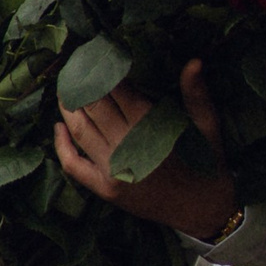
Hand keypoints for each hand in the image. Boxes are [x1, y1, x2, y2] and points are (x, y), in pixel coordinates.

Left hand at [53, 58, 243, 241]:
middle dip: (82, 83)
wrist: (203, 211)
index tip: (99, 54)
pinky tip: (58, 127)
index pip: (117, 90)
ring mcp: (112, 170)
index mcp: (150, 127)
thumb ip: (196, 93)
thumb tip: (194, 61)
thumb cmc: (206, 164)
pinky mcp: (105, 189)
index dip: (104, 70)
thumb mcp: (207, 126)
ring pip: (80, 130)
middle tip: (77, 66)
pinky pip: (74, 165)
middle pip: (93, 106)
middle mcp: (126, 146)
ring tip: (64, 88)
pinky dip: (62, 146)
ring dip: (68, 107)